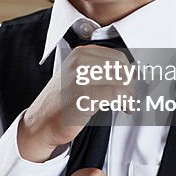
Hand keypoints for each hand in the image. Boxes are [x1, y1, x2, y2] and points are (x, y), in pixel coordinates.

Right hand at [18, 45, 131, 162]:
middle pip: (121, 68)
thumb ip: (101, 70)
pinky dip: (125, 102)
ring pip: (121, 80)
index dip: (128, 72)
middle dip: (130, 84)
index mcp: (80, 53)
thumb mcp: (78, 76)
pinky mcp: (83, 95)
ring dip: (130, 95)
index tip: (129, 85)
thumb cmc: (62, 102)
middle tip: (128, 97)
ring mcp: (80, 77)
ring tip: (126, 104)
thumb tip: (133, 72)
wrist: (42, 122)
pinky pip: (116, 94)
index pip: (118, 57)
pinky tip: (124, 108)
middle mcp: (79, 61)